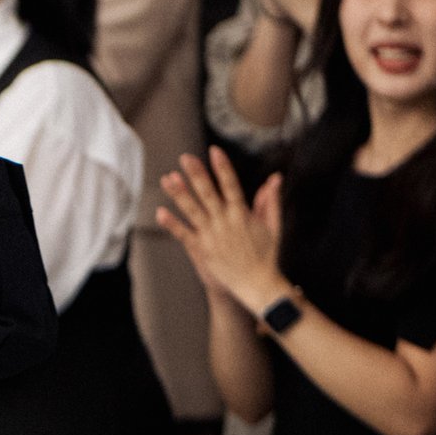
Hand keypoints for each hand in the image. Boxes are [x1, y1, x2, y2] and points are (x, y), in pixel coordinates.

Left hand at [156, 150, 287, 312]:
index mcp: (243, 214)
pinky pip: (184, 235)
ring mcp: (212, 236)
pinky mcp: (202, 249)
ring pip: (193, 211)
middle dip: (197, 175)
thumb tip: (275, 178)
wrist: (257, 284)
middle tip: (185, 158)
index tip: (214, 151)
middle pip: (209, 194)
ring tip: (167, 179)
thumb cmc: (266, 254)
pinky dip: (172, 224)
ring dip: (180, 194)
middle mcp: (226, 222)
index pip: (232, 185)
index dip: (222, 168)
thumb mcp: (273, 225)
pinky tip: (160, 212)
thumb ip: (271, 200)